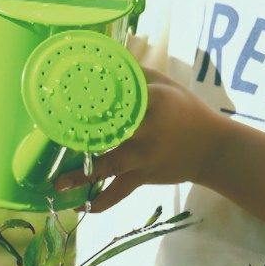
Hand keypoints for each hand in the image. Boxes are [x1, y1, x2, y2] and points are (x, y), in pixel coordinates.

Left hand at [54, 68, 227, 211]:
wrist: (212, 149)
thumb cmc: (186, 110)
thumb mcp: (166, 84)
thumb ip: (135, 74)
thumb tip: (103, 58)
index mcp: (154, 100)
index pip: (122, 96)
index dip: (98, 97)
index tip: (71, 98)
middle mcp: (147, 128)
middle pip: (108, 132)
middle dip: (81, 138)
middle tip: (51, 140)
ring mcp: (145, 156)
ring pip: (109, 167)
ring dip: (81, 177)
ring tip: (57, 185)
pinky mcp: (143, 176)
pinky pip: (119, 192)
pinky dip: (101, 202)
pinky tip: (81, 207)